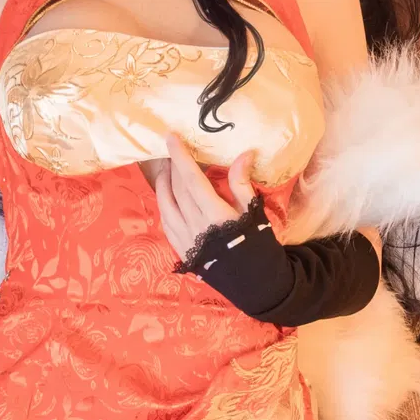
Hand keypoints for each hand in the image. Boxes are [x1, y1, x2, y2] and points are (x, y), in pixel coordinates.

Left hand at [154, 135, 256, 262]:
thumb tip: (244, 153)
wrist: (252, 282)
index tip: (170, 137)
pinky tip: (166, 196)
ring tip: (166, 170)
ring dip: (164, 184)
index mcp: (215, 215)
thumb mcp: (253, 211)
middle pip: (177, 189)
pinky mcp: (180, 250)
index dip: (180, 157)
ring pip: (166, 204)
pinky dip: (164, 204)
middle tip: (171, 150)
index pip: (192, 179)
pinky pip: (166, 222)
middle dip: (173, 166)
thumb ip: (242, 182)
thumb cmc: (256, 243)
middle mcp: (195, 226)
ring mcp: (185, 239)